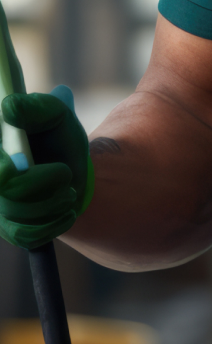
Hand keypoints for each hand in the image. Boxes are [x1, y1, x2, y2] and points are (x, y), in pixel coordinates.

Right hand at [0, 88, 93, 249]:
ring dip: (55, 202)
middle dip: (42, 183)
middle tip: (65, 174)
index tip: (20, 165)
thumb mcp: (56, 115)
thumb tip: (9, 107)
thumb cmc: (59, 136)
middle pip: (8, 191)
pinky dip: (54, 224)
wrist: (74, 169)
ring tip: (69, 191)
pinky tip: (66, 212)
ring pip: (20, 215)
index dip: (3, 170)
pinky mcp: (10, 231)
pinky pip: (27, 237)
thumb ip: (37, 107)